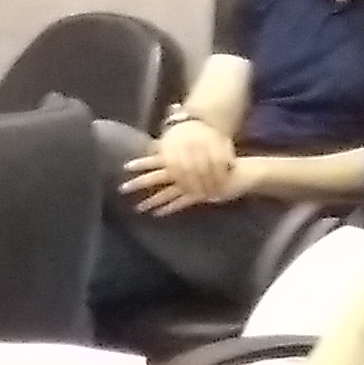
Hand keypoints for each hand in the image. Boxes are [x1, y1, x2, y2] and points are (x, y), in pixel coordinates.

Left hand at [124, 120, 242, 213]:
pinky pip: (181, 202)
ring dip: (152, 200)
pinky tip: (158, 213)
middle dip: (140, 183)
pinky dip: (169, 208)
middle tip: (122, 188)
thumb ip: (183, 153)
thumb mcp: (200, 151)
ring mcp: (192, 183)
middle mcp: (185, 170)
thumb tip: (161, 151)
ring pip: (167, 192)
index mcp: (183, 158)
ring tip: (138, 207)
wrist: (241, 170)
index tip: (126, 166)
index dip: (143, 162)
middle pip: (158, 176)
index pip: (158, 159)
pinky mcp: (200, 195)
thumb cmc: (220, 158)